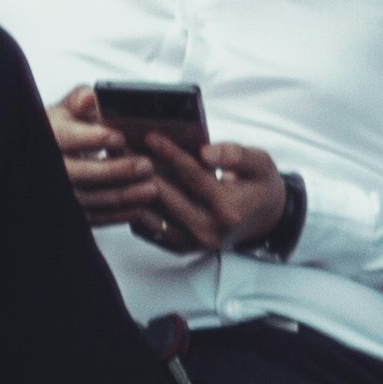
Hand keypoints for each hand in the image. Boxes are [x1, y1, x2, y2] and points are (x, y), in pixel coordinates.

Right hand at [51, 88, 166, 230]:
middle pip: (78, 173)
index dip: (92, 139)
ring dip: (121, 196)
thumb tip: (90, 97)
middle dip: (114, 171)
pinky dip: (115, 215)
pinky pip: (91, 217)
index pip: (67, 138)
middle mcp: (50, 166)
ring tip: (152, 188)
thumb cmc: (64, 127)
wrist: (48, 152)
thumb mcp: (68, 108)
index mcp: (49, 136)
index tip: (118, 137)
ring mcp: (59, 191)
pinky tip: (140, 208)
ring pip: (87, 198)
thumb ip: (81, 100)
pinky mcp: (70, 209)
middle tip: (146, 165)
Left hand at [120, 132, 290, 256]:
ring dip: (132, 189)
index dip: (171, 154)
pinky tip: (127, 186)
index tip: (150, 136)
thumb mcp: (260, 163)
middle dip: (142, 168)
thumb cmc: (259, 186)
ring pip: (150, 215)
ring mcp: (193, 242)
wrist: (264, 220)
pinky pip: (148, 230)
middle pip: (164, 196)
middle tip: (121, 148)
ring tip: (119, 164)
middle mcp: (209, 230)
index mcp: (230, 209)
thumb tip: (206, 151)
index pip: (193, 176)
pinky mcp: (181, 247)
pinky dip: (135, 208)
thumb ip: (235, 155)